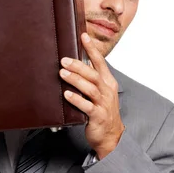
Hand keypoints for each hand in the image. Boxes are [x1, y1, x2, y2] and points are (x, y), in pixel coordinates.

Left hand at [59, 33, 124, 158]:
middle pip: (93, 74)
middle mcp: (107, 91)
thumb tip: (74, 64)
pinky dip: (76, 99)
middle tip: (64, 60)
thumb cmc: (102, 112)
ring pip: (90, 88)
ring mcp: (103, 104)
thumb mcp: (100, 93)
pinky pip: (87, 106)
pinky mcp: (97, 116)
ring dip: (75, 79)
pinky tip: (67, 94)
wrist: (111, 136)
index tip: (83, 36)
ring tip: (62, 73)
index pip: (100, 62)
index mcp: (107, 82)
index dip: (92, 49)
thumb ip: (90, 79)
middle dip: (78, 65)